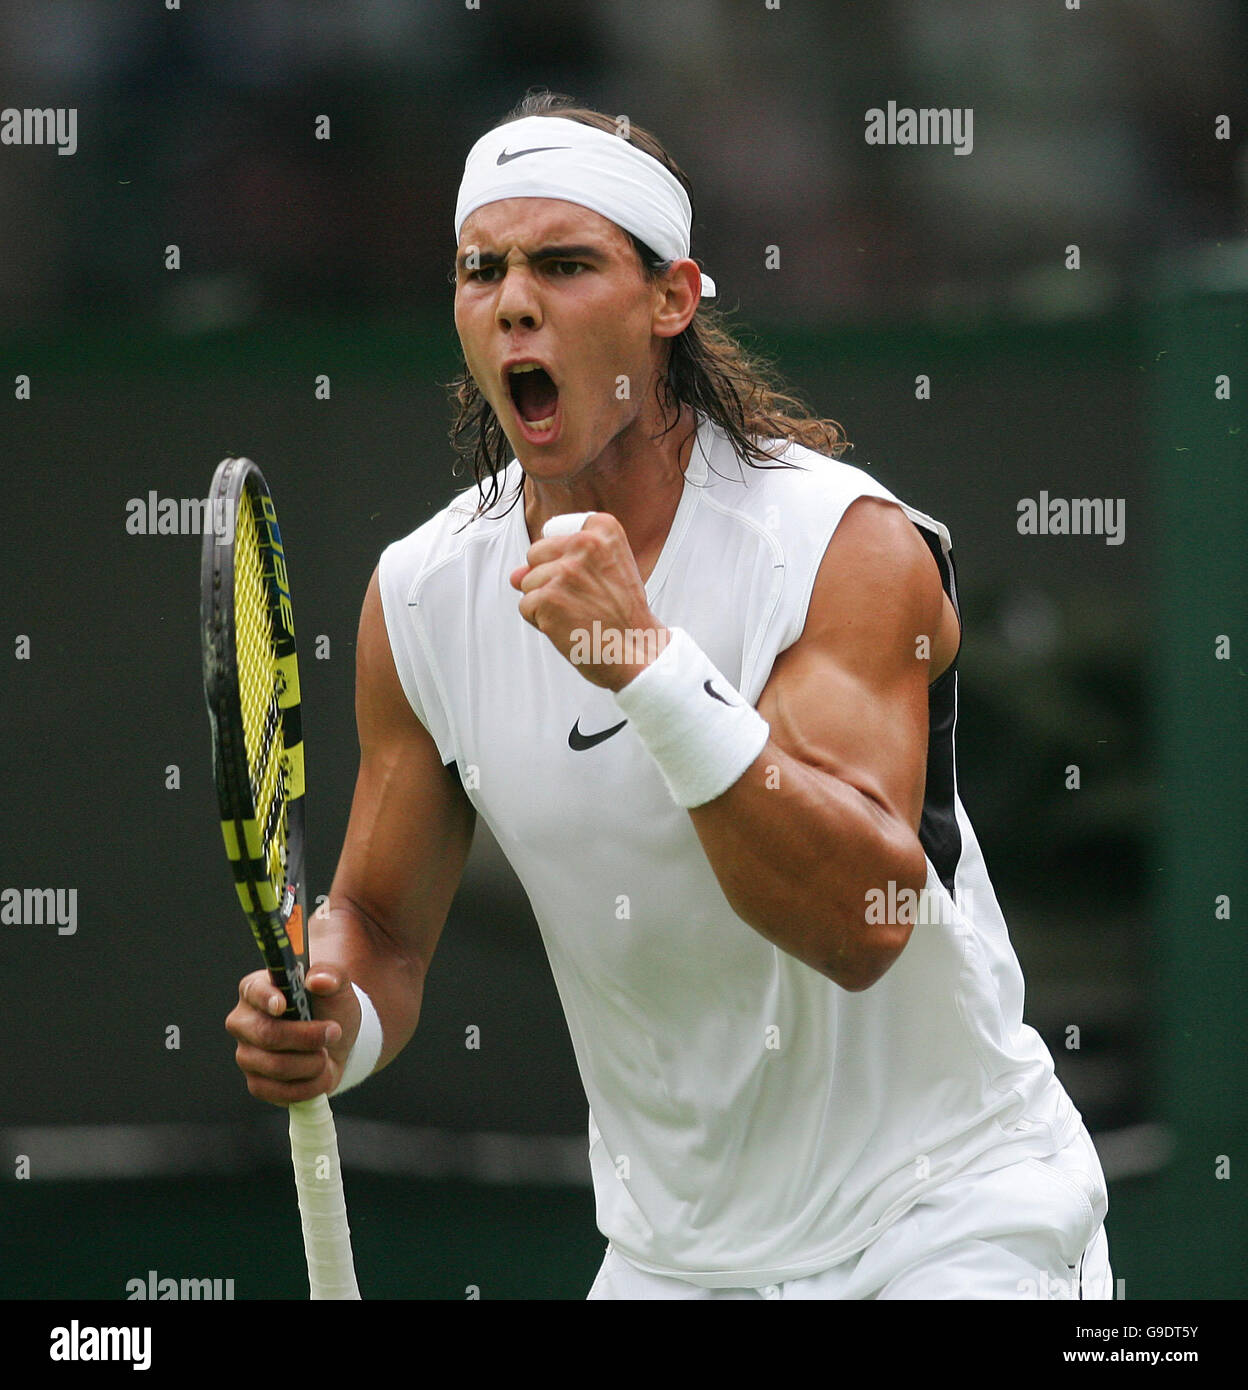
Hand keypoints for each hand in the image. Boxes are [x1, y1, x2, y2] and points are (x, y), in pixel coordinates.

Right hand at [225, 965, 359, 1105]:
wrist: (336, 1043)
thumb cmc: (329, 1007)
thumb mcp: (337, 985)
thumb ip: (331, 975)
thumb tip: (318, 981)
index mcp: (256, 989)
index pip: (254, 992)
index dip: (266, 999)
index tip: (283, 1005)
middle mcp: (243, 1022)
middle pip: (267, 1034)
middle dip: (308, 1037)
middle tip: (334, 1031)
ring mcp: (247, 1056)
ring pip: (277, 1066)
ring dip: (313, 1062)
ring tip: (326, 1052)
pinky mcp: (257, 1085)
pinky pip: (280, 1092)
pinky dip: (310, 1085)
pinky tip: (320, 1073)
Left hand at [508, 512, 667, 689]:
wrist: (638, 651)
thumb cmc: (624, 616)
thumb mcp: (606, 573)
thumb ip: (560, 562)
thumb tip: (515, 575)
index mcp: (604, 530)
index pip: (555, 536)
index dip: (564, 561)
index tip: (590, 579)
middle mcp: (584, 544)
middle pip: (535, 556)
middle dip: (549, 579)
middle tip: (583, 599)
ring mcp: (564, 571)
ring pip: (527, 583)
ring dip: (546, 603)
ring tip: (578, 614)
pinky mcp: (548, 598)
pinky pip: (526, 607)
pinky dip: (542, 622)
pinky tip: (568, 626)